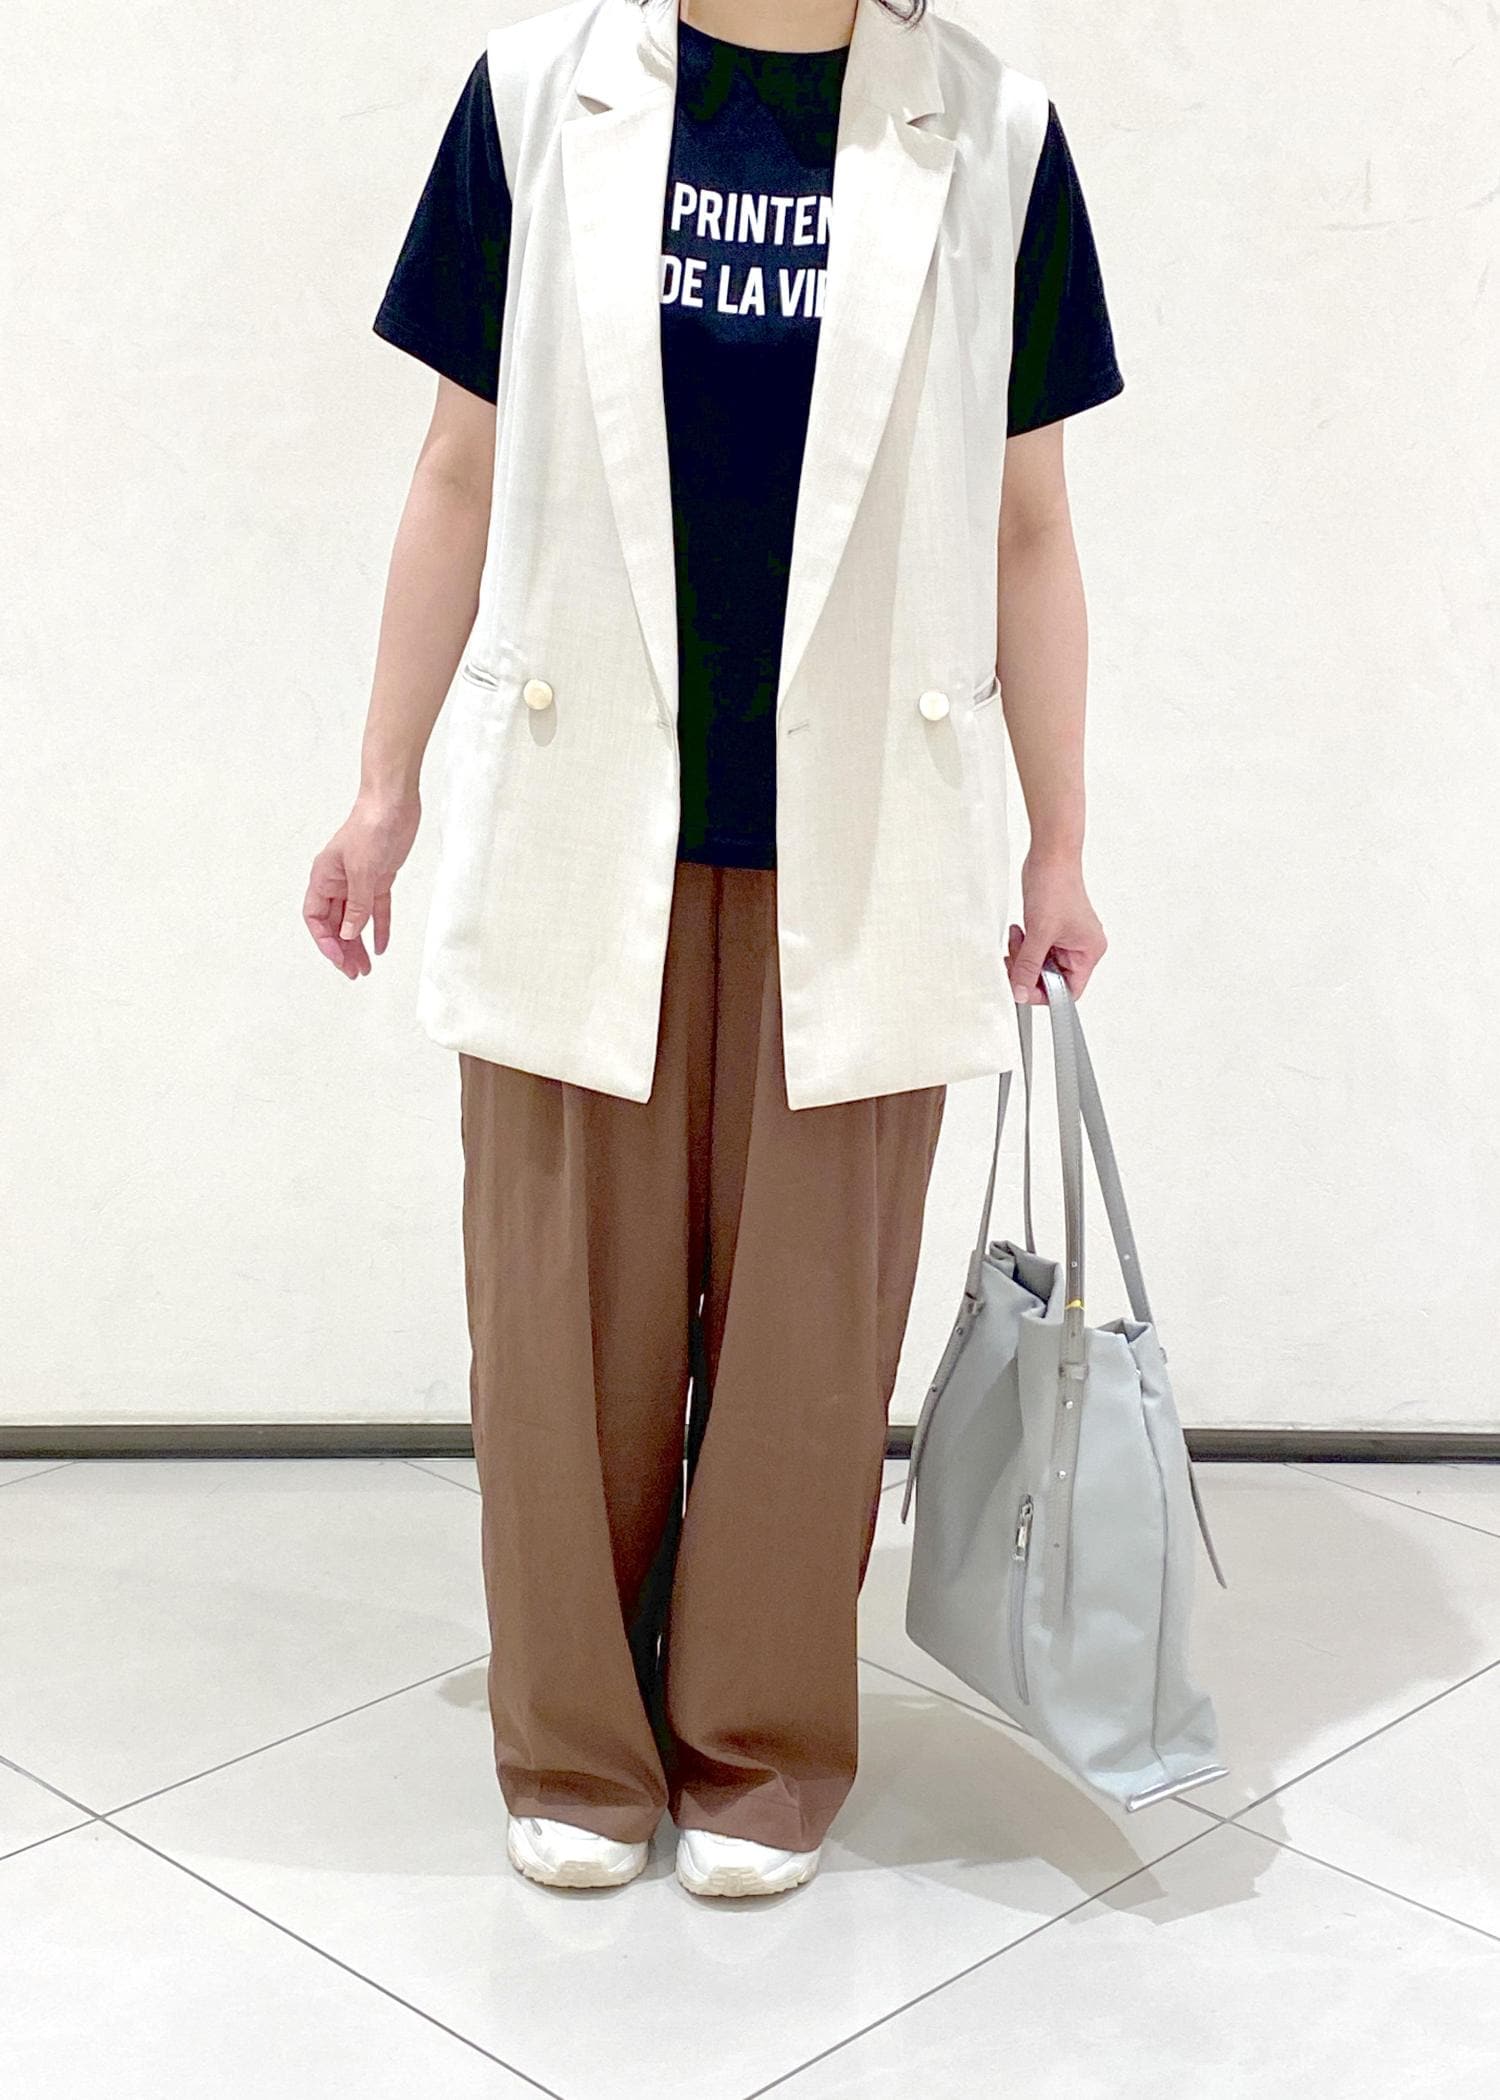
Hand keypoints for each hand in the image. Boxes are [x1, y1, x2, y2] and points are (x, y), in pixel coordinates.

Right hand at [303, 790, 420, 979]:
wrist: (393, 804)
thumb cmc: (370, 827)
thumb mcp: (362, 870)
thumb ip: (356, 904)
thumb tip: (348, 933)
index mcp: (323, 877)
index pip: (315, 917)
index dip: (325, 940)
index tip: (339, 958)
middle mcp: (337, 882)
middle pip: (335, 923)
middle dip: (343, 949)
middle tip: (355, 972)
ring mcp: (358, 881)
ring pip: (354, 920)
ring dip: (358, 943)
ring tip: (366, 967)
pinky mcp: (378, 878)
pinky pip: (375, 909)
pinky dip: (378, 927)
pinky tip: (381, 946)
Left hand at [1007, 851, 1106, 1005]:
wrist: (1050, 855)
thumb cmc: (1057, 885)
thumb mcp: (1040, 932)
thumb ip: (1028, 966)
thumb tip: (1019, 991)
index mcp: (1089, 952)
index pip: (1069, 990)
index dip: (1045, 993)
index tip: (1023, 989)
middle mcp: (1080, 948)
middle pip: (1051, 979)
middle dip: (1028, 970)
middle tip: (1014, 961)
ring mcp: (1065, 939)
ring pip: (1039, 964)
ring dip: (1023, 956)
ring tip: (1018, 938)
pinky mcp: (1051, 930)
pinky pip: (1034, 950)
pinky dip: (1023, 946)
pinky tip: (1019, 931)